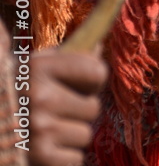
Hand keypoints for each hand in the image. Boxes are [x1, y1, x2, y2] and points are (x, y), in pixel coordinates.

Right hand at [29, 48, 107, 165]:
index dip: (95, 80)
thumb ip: (66, 57)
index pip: (96, 72)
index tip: (86, 84)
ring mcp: (40, 128)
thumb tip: (98, 48)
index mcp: (40, 68)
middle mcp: (40, 97)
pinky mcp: (41, 156)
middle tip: (60, 110)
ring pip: (85, 134)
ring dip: (71, 135)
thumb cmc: (16, 92)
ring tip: (49, 129)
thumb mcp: (35, 66)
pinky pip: (76, 159)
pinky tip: (46, 147)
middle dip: (80, 111)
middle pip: (93, 107)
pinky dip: (64, 157)